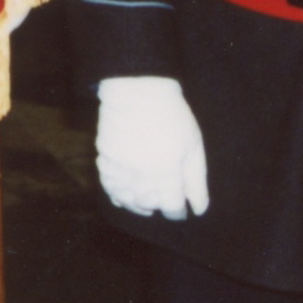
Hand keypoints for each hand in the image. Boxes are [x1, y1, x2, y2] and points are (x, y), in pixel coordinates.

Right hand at [94, 76, 209, 219]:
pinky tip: (124, 196)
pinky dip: (116, 194)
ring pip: (125, 199)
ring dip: (136, 206)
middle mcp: (141, 172)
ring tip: (145, 206)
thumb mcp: (193, 146)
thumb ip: (196, 181)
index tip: (182, 209)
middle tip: (165, 201)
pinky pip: (107, 185)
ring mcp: (119, 165)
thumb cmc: (172, 116)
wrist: (138, 90)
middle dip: (159, 207)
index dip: (178, 212)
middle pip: (148, 205)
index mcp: (167, 170)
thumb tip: (198, 209)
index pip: (171, 207)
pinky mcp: (104, 157)